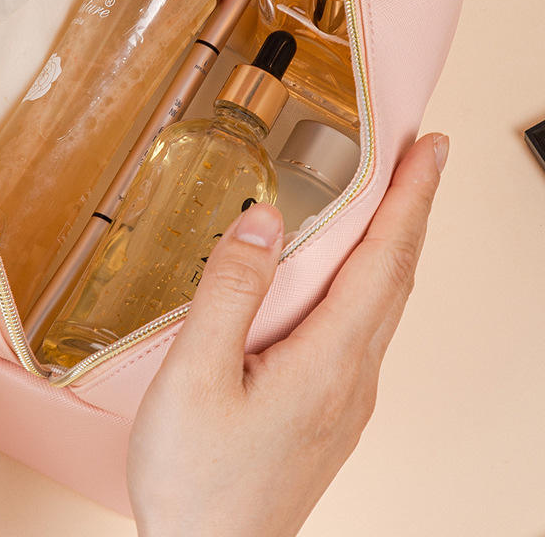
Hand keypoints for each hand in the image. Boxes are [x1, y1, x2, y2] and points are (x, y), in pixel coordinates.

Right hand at [128, 133, 448, 536]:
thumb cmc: (197, 478)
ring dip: (394, 247)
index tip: (430, 148)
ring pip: (384, 306)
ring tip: (389, 206)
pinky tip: (347, 282)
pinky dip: (370, 284)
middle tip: (419, 160)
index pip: (386, 259)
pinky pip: (362, 331)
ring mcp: (344, 398)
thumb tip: (264, 220)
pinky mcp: (327, 411)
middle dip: (413, 210)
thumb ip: (230, 292)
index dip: (411, 197)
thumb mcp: (196, 376)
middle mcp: (351, 376)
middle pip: (397, 277)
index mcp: (327, 359)